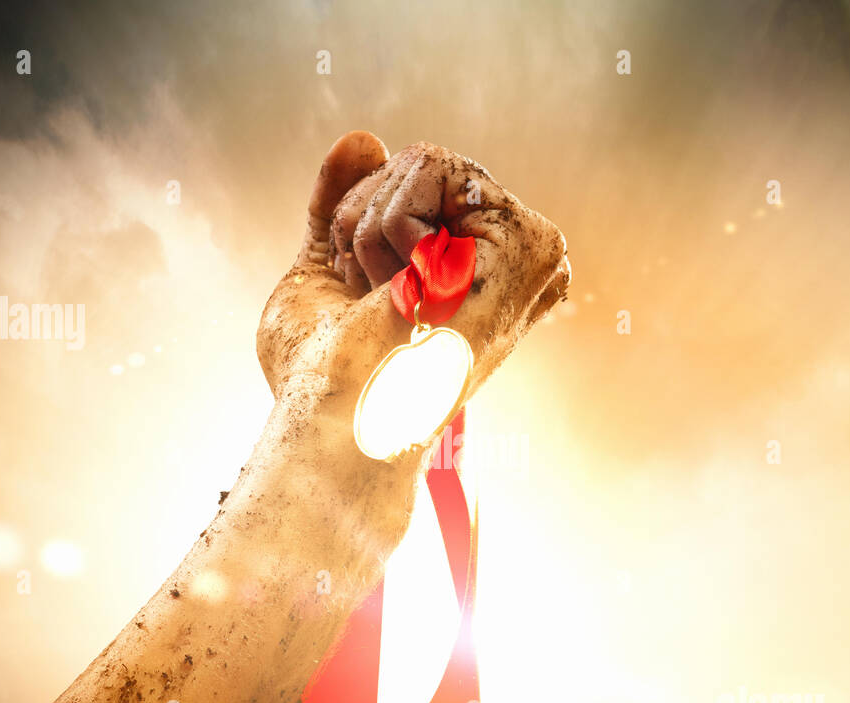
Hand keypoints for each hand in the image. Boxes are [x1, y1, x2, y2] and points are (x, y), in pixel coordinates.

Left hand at [257, 131, 569, 452]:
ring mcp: (526, 254)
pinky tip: (409, 288)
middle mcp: (507, 268)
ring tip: (390, 300)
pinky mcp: (528, 240)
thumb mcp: (321, 273)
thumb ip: (341, 206)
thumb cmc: (321, 374)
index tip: (360, 297)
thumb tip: (364, 137)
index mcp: (469, 280)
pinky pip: (431, 166)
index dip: (360, 226)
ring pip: (421, 161)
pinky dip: (389, 224)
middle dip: (362, 221)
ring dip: (371, 229)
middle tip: (371, 298)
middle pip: (414, 168)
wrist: (335, 418)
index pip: (408, 192)